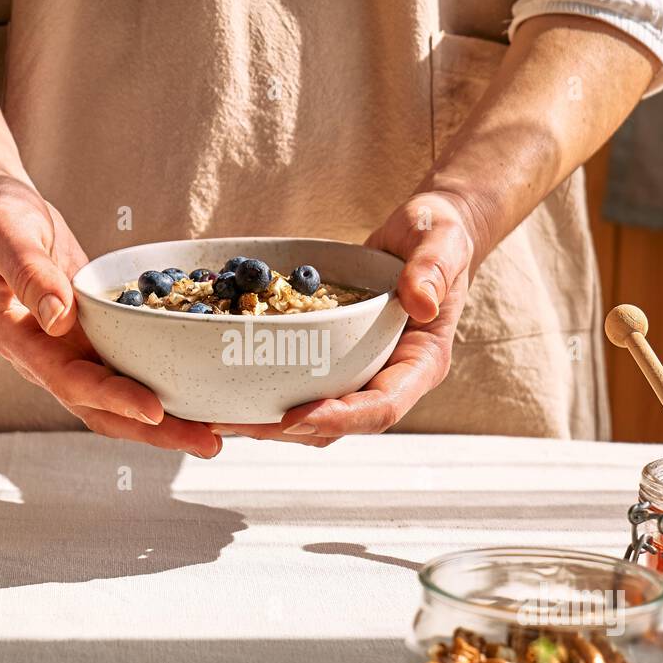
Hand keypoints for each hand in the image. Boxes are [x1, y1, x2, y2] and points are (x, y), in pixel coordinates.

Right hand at [0, 175, 220, 455]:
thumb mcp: (6, 235)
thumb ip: (29, 274)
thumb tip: (59, 317)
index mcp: (22, 342)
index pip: (71, 382)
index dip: (114, 398)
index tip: (154, 410)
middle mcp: (51, 359)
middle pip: (105, 410)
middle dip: (156, 431)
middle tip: (208, 443)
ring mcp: (76, 353)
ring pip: (124, 400)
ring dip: (169, 421)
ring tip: (218, 434)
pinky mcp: (97, 341)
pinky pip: (134, 370)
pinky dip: (169, 385)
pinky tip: (206, 392)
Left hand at [219, 192, 474, 445]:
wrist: (425, 232)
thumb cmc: (439, 235)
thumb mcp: (441, 243)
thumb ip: (433, 269)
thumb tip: (420, 303)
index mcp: (421, 364)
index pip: (382, 407)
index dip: (339, 419)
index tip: (294, 419)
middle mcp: (390, 378)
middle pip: (341, 424)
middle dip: (289, 431)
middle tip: (236, 424)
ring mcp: (362, 372)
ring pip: (317, 416)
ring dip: (270, 422)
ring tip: (221, 417)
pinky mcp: (337, 360)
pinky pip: (304, 385)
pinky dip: (269, 392)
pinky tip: (229, 388)